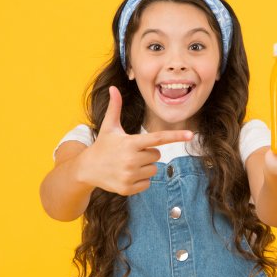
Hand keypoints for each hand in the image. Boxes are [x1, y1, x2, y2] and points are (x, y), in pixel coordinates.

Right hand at [75, 86, 192, 195]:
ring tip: (127, 164)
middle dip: (147, 154)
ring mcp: (129, 175)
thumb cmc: (102, 145)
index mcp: (130, 143)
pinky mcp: (127, 188)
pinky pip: (147, 184)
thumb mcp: (109, 127)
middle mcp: (131, 159)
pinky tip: (125, 175)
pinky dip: (140, 180)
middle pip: (157, 155)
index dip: (175, 136)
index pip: (158, 138)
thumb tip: (113, 87)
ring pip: (154, 170)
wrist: (86, 169)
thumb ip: (115, 107)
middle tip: (130, 153)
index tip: (190, 135)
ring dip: (145, 167)